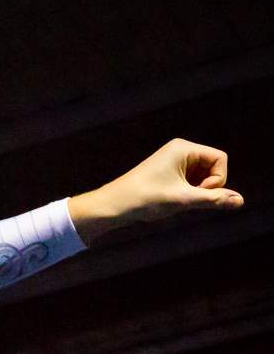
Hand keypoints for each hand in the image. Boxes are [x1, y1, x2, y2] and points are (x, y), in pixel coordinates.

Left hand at [100, 138, 244, 224]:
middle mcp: (179, 150)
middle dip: (206, 185)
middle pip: (213, 166)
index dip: (218, 179)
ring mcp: (173, 160)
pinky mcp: (167, 172)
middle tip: (187, 199)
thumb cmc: (144, 198)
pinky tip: (172, 200)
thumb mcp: (183, 199)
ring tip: (177, 200)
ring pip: (202, 175)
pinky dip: (187, 192)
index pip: (220, 159)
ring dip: (196, 191)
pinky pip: (190, 180)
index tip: (200, 192)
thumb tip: (240, 201)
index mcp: (183, 148)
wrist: (113, 205)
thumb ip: (213, 199)